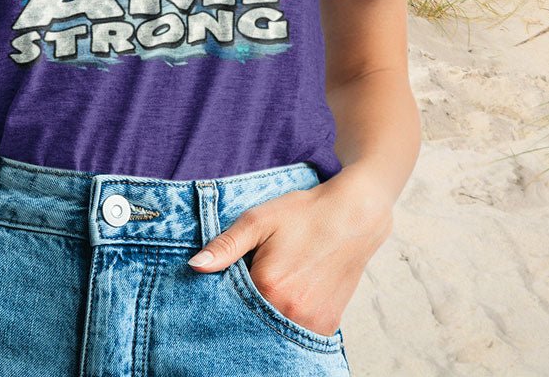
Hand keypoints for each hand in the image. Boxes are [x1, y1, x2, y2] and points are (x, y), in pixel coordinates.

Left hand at [185, 166, 393, 335]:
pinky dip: (288, 319)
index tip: (233, 276)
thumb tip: (195, 265)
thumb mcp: (259, 220)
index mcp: (268, 287)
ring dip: (267, 313)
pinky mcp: (327, 327)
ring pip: (274, 328)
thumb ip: (226, 245)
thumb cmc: (304, 214)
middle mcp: (290, 313)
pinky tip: (293, 293)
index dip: (225, 291)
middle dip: (246, 305)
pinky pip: (297, 332)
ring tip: (278, 281)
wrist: (353, 217)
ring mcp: (311, 324)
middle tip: (258, 274)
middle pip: (252, 319)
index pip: (229, 303)